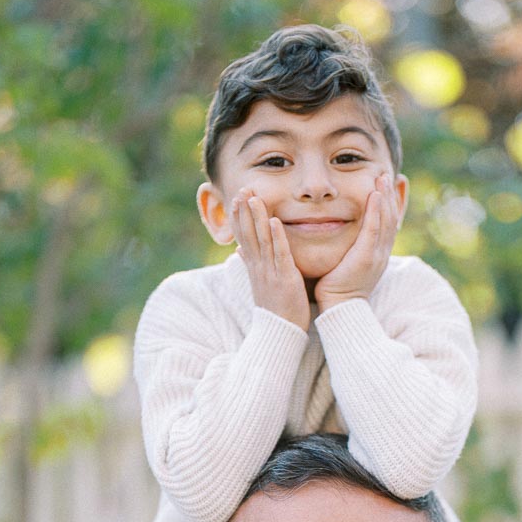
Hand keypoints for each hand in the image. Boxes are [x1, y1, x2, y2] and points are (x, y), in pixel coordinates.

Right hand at [233, 190, 309, 329]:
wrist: (279, 333)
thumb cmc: (274, 309)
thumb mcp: (260, 284)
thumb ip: (251, 264)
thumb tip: (239, 250)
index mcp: (254, 267)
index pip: (243, 237)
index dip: (239, 216)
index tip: (237, 197)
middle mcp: (258, 267)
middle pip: (248, 234)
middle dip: (244, 211)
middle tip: (242, 188)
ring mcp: (270, 272)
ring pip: (261, 240)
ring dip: (257, 217)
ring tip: (253, 197)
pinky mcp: (285, 278)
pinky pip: (280, 254)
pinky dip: (277, 237)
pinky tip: (274, 221)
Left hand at [314, 173, 401, 311]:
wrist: (340, 309)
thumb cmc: (338, 289)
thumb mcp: (348, 265)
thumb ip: (350, 249)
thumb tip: (345, 238)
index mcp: (378, 254)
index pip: (388, 224)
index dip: (389, 204)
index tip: (386, 186)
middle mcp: (382, 253)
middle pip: (391, 218)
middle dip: (389, 196)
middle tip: (385, 175)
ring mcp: (377, 255)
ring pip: (385, 221)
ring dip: (385, 197)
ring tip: (382, 178)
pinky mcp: (366, 257)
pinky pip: (373, 230)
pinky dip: (375, 211)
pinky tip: (375, 195)